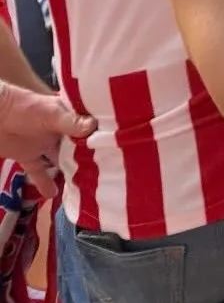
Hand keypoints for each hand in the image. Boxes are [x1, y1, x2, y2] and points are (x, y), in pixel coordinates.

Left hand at [0, 83, 96, 197]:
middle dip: (90, 158)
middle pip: (78, 146)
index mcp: (69, 115)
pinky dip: (44, 184)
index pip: (91, 126)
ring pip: (61, 160)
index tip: (119, 148)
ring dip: (70, 172)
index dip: (103, 135)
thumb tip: (95, 128)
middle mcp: (61, 130)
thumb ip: (71, 122)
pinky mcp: (29, 156)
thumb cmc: (25, 108)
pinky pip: (39, 172)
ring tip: (86, 187)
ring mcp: (45, 144)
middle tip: (107, 174)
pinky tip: (53, 195)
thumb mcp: (50, 114)